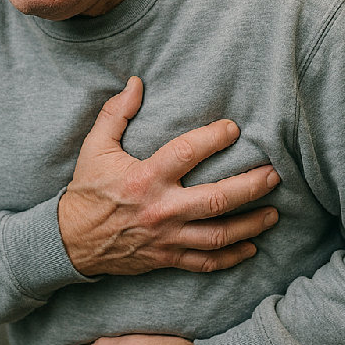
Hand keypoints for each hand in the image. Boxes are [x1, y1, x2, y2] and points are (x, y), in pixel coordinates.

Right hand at [58, 77, 279, 275]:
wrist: (70, 242)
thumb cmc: (87, 190)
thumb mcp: (95, 147)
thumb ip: (116, 113)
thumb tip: (136, 82)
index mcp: (146, 177)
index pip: (188, 153)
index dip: (214, 138)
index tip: (234, 128)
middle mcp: (162, 209)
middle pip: (217, 199)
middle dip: (250, 187)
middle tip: (274, 175)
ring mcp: (167, 238)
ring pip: (218, 234)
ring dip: (250, 225)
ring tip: (274, 212)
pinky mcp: (167, 258)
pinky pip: (205, 263)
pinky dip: (231, 257)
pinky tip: (251, 248)